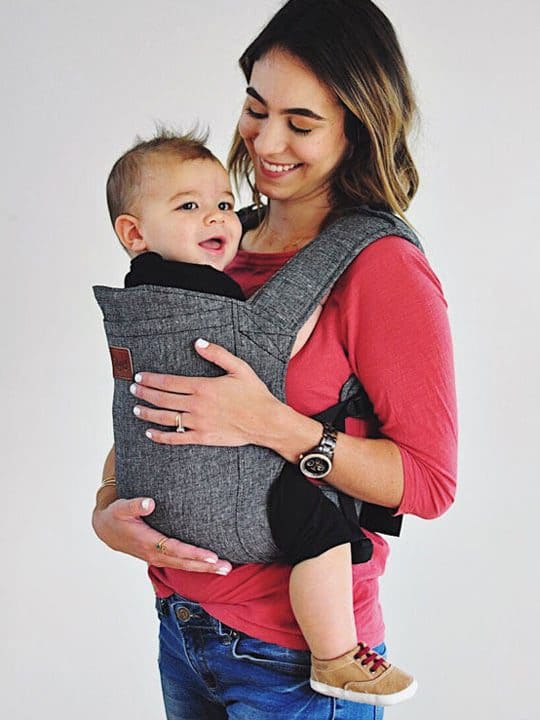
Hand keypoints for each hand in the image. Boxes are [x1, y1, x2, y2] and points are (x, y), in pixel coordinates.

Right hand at [92, 490, 232, 573]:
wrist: (106, 529)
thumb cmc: (116, 516)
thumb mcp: (121, 508)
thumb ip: (135, 504)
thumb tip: (149, 503)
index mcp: (148, 542)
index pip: (176, 550)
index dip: (194, 554)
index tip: (212, 556)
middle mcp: (155, 554)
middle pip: (184, 563)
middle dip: (206, 566)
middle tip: (227, 568)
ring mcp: (158, 558)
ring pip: (184, 566)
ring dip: (205, 568)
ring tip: (226, 569)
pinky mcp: (160, 557)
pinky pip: (181, 564)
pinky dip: (196, 566)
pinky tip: (211, 565)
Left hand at [130, 338, 282, 446]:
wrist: (266, 421)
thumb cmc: (255, 394)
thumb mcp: (239, 367)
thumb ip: (217, 354)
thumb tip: (198, 343)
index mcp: (204, 387)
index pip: (169, 382)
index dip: (151, 380)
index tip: (140, 377)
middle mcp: (197, 405)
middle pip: (163, 399)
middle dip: (145, 393)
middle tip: (133, 389)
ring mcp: (198, 423)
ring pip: (166, 418)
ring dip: (148, 413)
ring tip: (136, 408)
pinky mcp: (203, 437)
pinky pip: (177, 438)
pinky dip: (161, 436)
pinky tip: (150, 433)